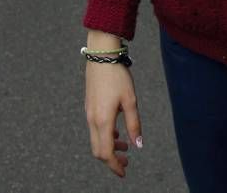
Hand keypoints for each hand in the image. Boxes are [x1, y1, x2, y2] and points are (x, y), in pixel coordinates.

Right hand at [86, 62, 142, 178]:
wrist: (101, 55)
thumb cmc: (117, 76)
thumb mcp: (130, 100)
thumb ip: (134, 124)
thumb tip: (138, 145)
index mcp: (102, 121)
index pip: (106, 153)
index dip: (115, 166)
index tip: (124, 172)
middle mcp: (92, 120)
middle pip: (98, 151)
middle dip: (111, 160)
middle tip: (126, 162)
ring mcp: (89, 113)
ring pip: (96, 140)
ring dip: (109, 147)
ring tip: (125, 146)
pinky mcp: (89, 107)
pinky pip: (94, 129)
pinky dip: (105, 136)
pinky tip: (117, 130)